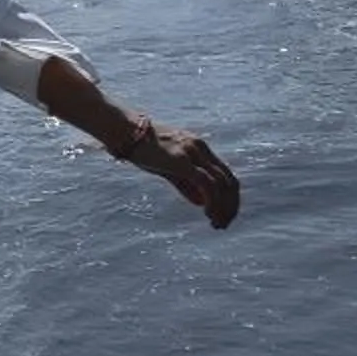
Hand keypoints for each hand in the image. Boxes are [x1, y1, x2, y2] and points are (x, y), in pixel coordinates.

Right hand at [126, 119, 240, 228]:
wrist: (125, 130)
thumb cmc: (143, 149)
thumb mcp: (168, 167)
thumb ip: (186, 184)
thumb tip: (201, 203)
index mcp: (201, 147)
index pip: (227, 175)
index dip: (230, 198)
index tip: (225, 216)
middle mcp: (201, 148)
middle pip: (229, 181)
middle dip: (231, 206)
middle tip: (223, 225)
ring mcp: (193, 153)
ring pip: (221, 184)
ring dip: (223, 207)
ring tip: (216, 223)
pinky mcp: (182, 161)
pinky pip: (206, 184)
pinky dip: (212, 201)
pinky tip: (207, 213)